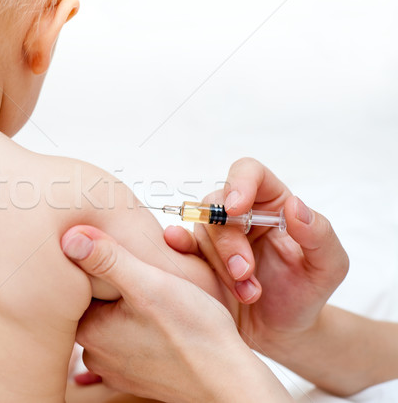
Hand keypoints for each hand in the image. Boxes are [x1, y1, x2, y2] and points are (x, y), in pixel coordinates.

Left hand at [61, 225, 291, 402]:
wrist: (228, 381)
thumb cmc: (193, 332)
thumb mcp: (148, 284)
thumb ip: (107, 259)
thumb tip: (69, 238)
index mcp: (89, 331)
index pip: (81, 286)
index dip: (102, 265)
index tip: (125, 259)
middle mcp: (95, 354)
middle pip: (97, 304)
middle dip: (117, 286)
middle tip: (146, 276)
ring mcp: (115, 367)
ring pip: (115, 321)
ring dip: (131, 307)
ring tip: (158, 298)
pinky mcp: (136, 374)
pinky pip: (131, 341)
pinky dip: (143, 328)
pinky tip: (164, 322)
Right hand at [164, 158, 348, 357]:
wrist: (280, 333)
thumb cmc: (305, 293)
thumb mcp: (329, 266)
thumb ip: (320, 234)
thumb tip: (295, 206)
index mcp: (273, 204)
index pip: (250, 173)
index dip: (239, 183)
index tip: (236, 208)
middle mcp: (241, 214)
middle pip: (218, 204)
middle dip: (229, 241)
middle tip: (244, 272)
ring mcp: (217, 236)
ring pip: (202, 229)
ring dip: (220, 263)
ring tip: (247, 294)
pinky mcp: (199, 257)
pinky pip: (182, 244)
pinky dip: (179, 245)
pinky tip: (176, 246)